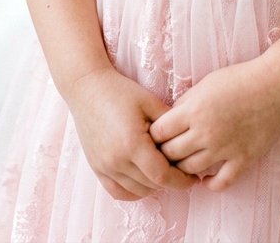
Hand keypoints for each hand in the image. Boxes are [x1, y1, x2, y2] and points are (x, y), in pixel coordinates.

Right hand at [68, 67, 196, 200]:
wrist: (87, 88)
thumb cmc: (120, 91)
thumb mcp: (149, 102)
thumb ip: (170, 123)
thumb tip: (188, 139)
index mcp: (132, 144)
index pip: (162, 176)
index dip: (181, 180)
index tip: (192, 177)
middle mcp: (117, 161)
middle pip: (151, 185)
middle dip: (170, 182)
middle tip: (181, 172)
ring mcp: (104, 167)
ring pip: (137, 191)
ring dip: (153, 186)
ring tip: (163, 172)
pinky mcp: (97, 168)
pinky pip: (118, 192)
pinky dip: (133, 191)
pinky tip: (143, 180)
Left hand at [148, 60, 279, 191]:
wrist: (275, 86)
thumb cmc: (239, 79)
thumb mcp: (205, 83)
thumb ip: (186, 102)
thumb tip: (170, 118)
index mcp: (194, 110)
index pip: (159, 133)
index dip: (154, 135)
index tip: (156, 135)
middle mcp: (206, 133)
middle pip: (171, 154)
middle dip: (164, 153)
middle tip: (166, 151)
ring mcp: (224, 149)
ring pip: (191, 170)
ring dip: (183, 168)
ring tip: (184, 163)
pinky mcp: (242, 160)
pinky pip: (221, 183)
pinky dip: (210, 184)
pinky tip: (206, 178)